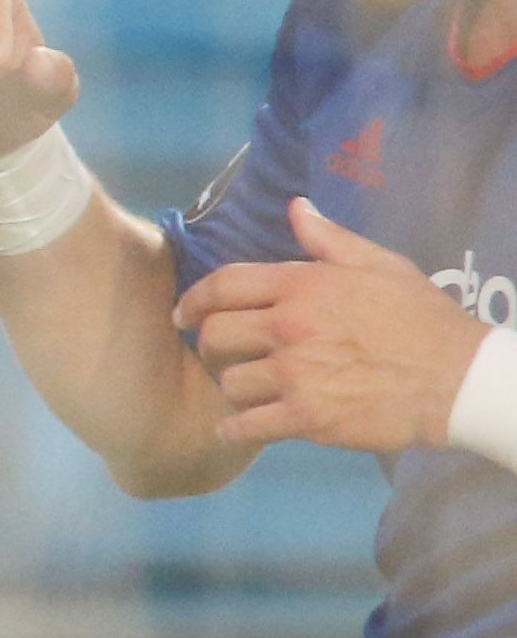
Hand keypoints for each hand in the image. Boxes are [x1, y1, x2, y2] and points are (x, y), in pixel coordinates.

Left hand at [172, 196, 484, 451]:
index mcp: (304, 286)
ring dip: (234, 387)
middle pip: (214, 336)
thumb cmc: (420, 318)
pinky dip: (234, 429)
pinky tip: (237, 428)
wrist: (454, 377)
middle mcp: (290, 327)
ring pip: (228, 382)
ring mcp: (294, 374)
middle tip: (225, 354)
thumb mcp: (380, 265)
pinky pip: (244, 426)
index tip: (182, 313)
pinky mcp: (304, 417)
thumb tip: (295, 208)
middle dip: (212, 346)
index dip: (194, 299)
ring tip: (250, 388)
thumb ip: (329, 240)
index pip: (225, 284)